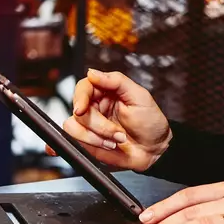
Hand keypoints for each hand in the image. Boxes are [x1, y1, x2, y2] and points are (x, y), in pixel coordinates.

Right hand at [54, 68, 170, 172]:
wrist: (155, 151)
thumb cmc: (151, 122)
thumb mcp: (139, 96)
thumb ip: (116, 81)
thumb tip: (92, 72)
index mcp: (105, 92)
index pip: (84, 88)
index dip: (80, 98)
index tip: (82, 109)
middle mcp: (95, 107)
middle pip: (78, 111)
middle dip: (98, 125)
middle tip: (118, 134)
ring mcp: (90, 126)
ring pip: (73, 127)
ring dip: (94, 138)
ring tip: (115, 142)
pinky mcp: (87, 143)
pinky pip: (69, 141)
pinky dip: (68, 145)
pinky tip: (79, 147)